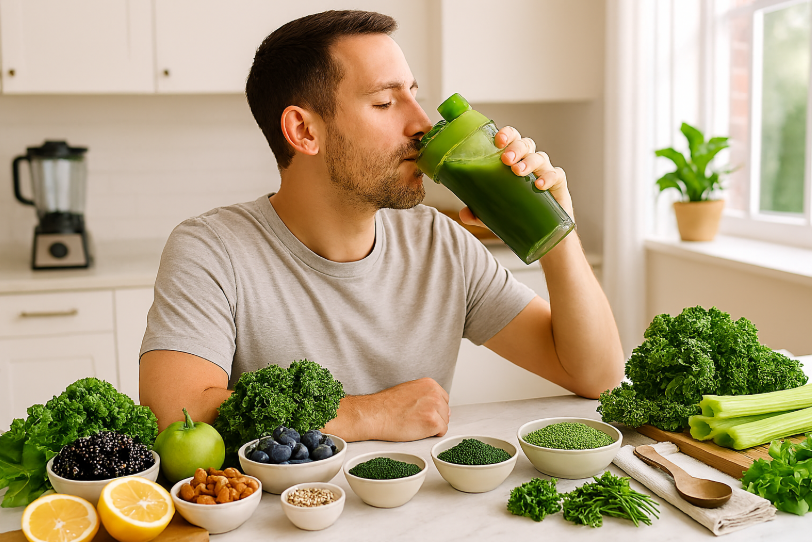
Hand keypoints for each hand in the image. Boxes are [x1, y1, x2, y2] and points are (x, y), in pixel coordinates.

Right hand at [323, 377, 449, 441]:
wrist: (376, 414)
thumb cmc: (386, 405)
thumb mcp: (409, 390)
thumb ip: (424, 395)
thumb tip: (434, 405)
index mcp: (429, 383)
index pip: (443, 399)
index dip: (434, 409)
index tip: (423, 413)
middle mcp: (434, 393)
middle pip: (445, 410)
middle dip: (435, 417)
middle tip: (417, 420)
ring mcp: (435, 406)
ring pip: (444, 421)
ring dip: (433, 426)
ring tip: (415, 424)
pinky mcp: (433, 421)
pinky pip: (442, 431)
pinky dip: (432, 434)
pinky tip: (418, 430)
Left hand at [459, 126, 572, 226]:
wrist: (542, 230)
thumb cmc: (517, 211)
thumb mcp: (494, 213)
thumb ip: (478, 212)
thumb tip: (464, 215)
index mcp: (514, 160)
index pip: (511, 139)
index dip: (506, 135)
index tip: (497, 141)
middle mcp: (530, 161)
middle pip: (525, 144)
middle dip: (515, 148)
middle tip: (506, 159)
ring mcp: (545, 171)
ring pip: (540, 157)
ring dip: (529, 161)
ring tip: (517, 171)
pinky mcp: (558, 185)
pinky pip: (557, 175)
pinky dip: (549, 177)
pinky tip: (539, 185)